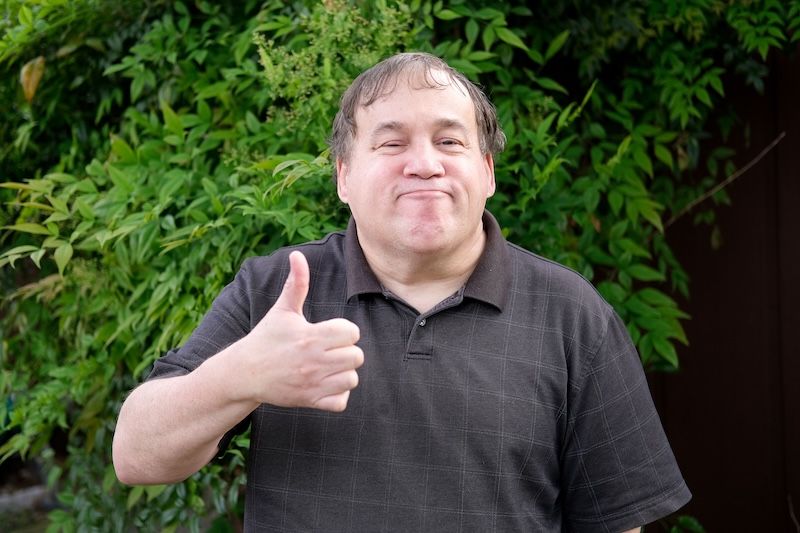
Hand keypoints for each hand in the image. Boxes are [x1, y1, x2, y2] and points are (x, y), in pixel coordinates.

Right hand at [232, 251, 362, 411]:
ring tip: (329, 367)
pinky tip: (326, 384)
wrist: (245, 372)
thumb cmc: (266, 338)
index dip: (345, 331)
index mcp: (310, 336)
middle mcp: (314, 361)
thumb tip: (298, 255)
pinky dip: (338, 395)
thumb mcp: (282, 310)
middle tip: (330, 350)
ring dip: (344, 373)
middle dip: (347, 351)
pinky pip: (341, 402)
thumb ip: (296, 283)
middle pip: (357, 356)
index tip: (330, 332)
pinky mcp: (309, 402)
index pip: (352, 332)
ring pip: (351, 379)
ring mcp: (312, 384)